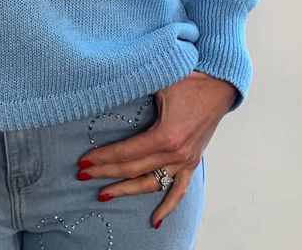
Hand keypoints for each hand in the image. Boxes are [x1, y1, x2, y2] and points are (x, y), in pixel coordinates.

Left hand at [75, 71, 236, 228]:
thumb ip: (135, 90)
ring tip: (103, 194)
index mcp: (165, 136)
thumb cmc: (188, 80)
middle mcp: (175, 154)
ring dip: (126, 190)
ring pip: (150, 183)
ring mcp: (185, 161)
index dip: (103, 157)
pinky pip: (179, 190)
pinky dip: (167, 207)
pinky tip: (154, 220)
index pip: (126, 153)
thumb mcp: (158, 83)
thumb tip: (107, 91)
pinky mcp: (192, 162)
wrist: (218, 85)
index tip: (84, 161)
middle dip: (106, 172)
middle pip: (133, 169)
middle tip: (83, 174)